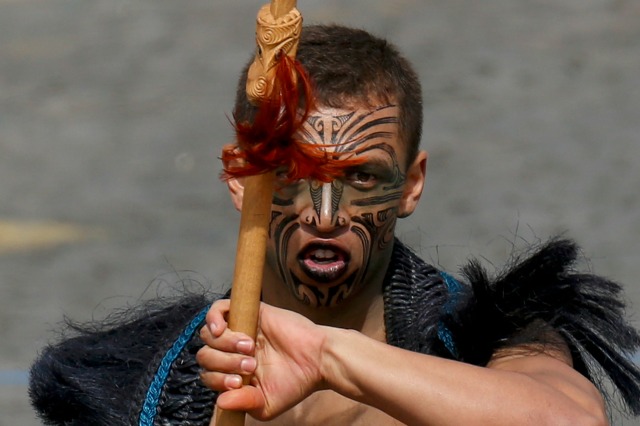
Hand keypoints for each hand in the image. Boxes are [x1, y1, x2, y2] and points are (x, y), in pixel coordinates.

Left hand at [197, 299, 326, 419]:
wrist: (317, 359)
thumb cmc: (295, 383)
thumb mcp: (266, 404)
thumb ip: (243, 403)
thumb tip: (220, 401)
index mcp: (235, 372)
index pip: (209, 374)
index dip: (217, 379)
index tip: (240, 382)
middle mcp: (233, 351)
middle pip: (205, 354)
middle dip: (224, 362)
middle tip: (251, 365)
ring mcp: (240, 330)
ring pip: (210, 334)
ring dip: (224, 345)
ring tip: (249, 349)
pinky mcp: (250, 312)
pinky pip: (219, 308)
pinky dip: (214, 318)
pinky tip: (222, 330)